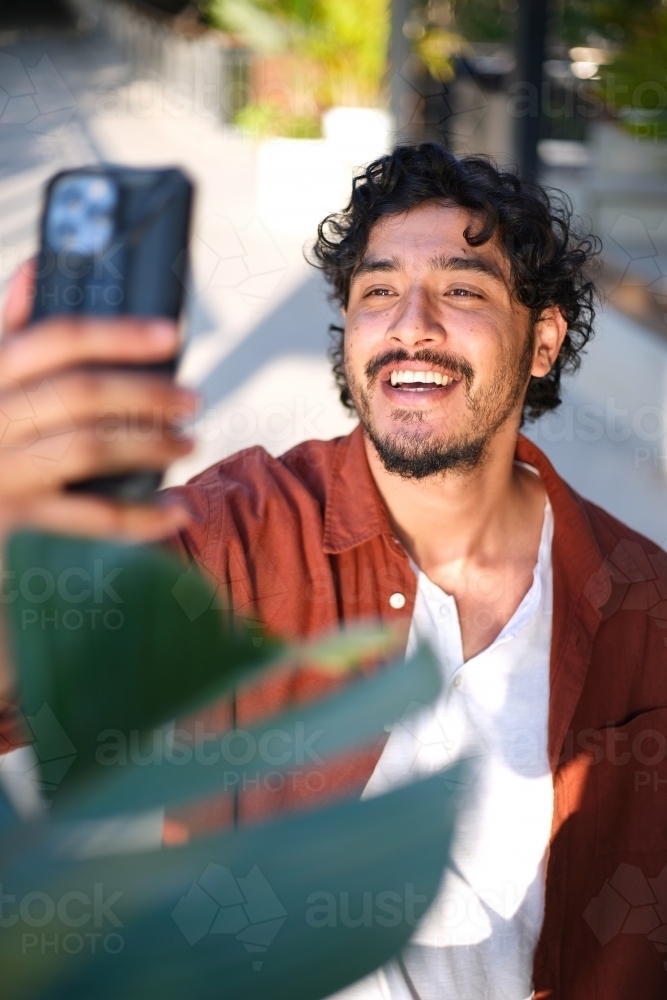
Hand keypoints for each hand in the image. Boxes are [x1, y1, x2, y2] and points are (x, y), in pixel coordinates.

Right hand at [0, 261, 198, 703]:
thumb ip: (10, 327)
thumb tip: (38, 265)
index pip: (58, 338)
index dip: (119, 334)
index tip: (172, 334)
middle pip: (81, 393)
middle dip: (146, 393)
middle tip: (192, 400)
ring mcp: (1, 470)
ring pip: (88, 448)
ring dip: (149, 445)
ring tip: (187, 444)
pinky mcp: (13, 521)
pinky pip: (88, 518)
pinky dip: (138, 517)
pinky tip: (173, 511)